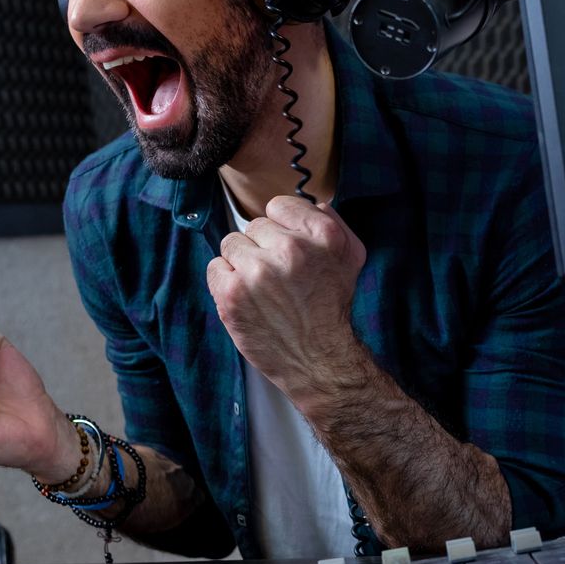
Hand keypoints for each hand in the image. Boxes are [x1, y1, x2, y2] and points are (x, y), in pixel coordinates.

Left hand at [207, 197, 369, 403]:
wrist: (318, 360)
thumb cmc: (331, 309)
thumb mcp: (350, 259)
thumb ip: (334, 223)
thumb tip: (311, 203)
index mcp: (323, 235)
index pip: (279, 205)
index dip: (280, 227)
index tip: (286, 247)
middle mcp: (291, 249)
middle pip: (253, 226)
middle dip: (262, 248)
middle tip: (277, 277)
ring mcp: (258, 271)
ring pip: (231, 244)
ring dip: (242, 264)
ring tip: (261, 289)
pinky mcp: (232, 293)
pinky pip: (215, 267)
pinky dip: (224, 282)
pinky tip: (245, 298)